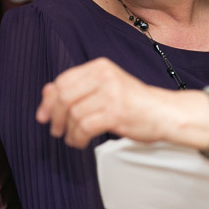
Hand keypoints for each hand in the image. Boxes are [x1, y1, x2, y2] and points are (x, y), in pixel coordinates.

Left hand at [36, 57, 174, 147]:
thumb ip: (78, 87)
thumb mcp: (106, 86)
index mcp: (100, 67)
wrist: (164, 112)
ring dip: (69, 131)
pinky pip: (85, 127)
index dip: (49, 100)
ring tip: (74, 137)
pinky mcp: (115, 113)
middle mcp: (105, 77)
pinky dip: (78, 138)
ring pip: (74, 115)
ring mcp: (111, 94)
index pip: (63, 80)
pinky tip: (81, 141)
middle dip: (55, 117)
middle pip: (64, 97)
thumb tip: (47, 92)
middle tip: (57, 129)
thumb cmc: (135, 102)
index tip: (43, 114)